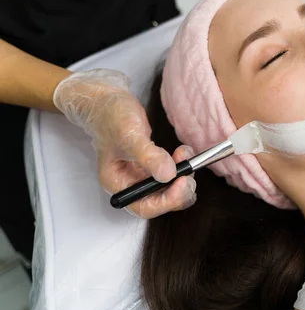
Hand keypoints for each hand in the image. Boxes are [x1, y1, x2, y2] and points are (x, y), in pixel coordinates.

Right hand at [53, 69, 196, 217]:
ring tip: (184, 155)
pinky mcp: (153, 166)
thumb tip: (168, 175)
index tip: (182, 182)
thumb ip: (148, 157)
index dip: (167, 201)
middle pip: (161, 202)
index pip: (145, 207)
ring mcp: (143, 176)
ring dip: (184, 176)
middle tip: (189, 172)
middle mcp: (131, 185)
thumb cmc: (111, 117)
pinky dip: (183, 166)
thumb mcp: (129, 135)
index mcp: (118, 184)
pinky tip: (182, 152)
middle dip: (180, 190)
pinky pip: (174, 175)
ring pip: (171, 190)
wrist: (109, 102)